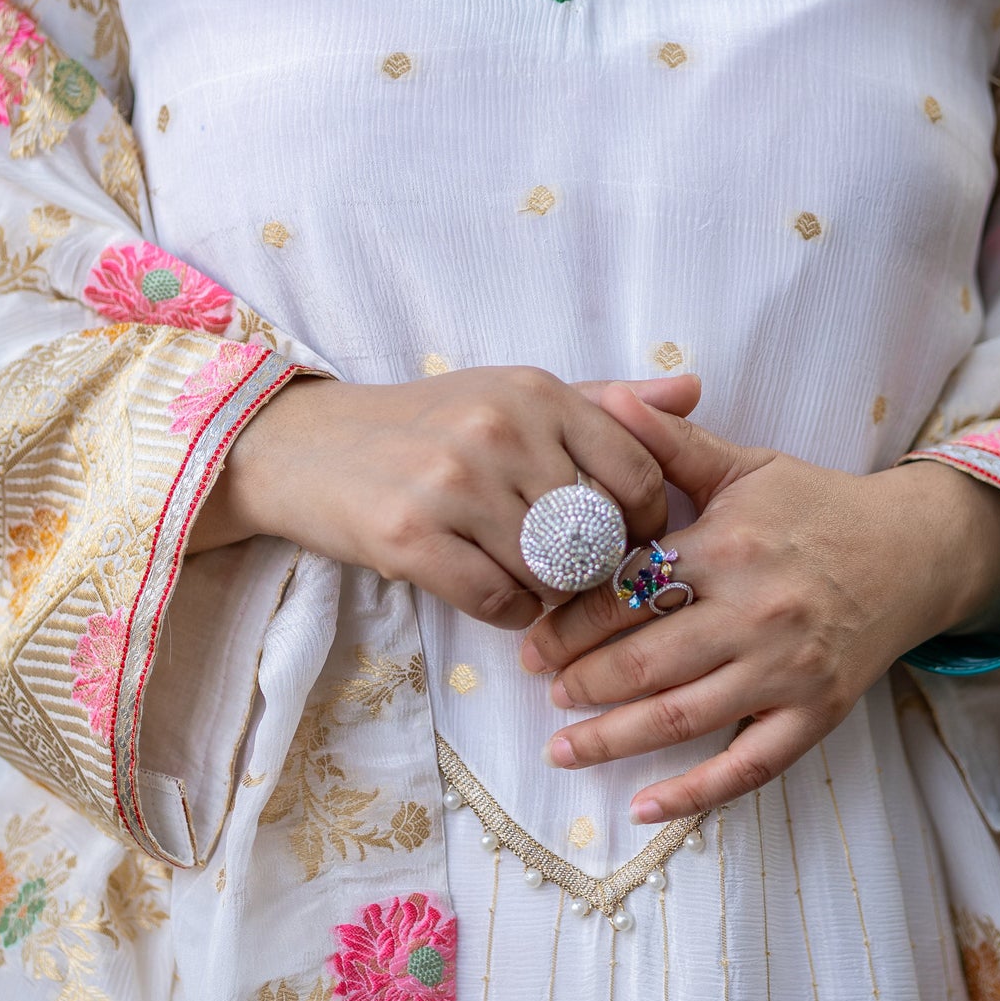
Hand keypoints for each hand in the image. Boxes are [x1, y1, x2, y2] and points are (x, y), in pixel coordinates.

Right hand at [188, 366, 701, 628]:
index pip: (636, 472)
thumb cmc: (426, 423)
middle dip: (594, 565)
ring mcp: (452, 484)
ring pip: (551, 573)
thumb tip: (694, 389)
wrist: (305, 447)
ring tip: (528, 577)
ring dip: (551, 592)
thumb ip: (607, 400)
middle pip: (595, 533)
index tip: (625, 538)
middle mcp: (498, 430)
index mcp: (535, 392)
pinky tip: (493, 591)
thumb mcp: (515, 394)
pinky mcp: (410, 537)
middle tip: (572, 568)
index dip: (645, 522)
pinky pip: (498, 601)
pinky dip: (509, 610)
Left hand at [520, 387, 999, 818]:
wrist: (914, 551)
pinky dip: (693, 794)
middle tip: (539, 685)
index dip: (569, 618)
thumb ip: (671, 444)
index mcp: (729, 549)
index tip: (530, 633)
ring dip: (612, 738)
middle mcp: (755, 613)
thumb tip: (608, 400)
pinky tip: (642, 808)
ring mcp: (787, 671)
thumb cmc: (817, 507)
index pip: (628, 591)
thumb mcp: (746, 465)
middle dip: (579, 678)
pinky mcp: (815, 715)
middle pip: (644, 659)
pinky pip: (747, 767)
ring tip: (561, 747)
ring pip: (681, 716)